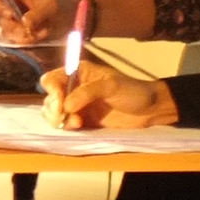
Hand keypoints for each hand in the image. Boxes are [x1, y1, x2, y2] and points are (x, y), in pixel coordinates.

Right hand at [0, 0, 70, 43]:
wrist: (66, 19)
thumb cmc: (56, 6)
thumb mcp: (50, 7)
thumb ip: (37, 14)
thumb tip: (24, 24)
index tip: (11, 15)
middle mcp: (3, 5)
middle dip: (11, 26)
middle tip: (27, 31)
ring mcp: (7, 21)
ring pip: (4, 31)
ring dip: (21, 36)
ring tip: (41, 34)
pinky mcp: (12, 34)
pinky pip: (12, 41)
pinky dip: (25, 43)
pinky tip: (37, 39)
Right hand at [42, 64, 174, 131]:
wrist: (150, 110)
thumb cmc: (132, 91)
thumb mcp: (110, 86)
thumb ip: (87, 93)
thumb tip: (65, 106)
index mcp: (79, 73)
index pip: (52, 79)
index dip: (52, 91)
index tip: (60, 103)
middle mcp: (74, 88)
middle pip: (49, 98)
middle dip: (53, 109)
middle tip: (64, 116)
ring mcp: (77, 105)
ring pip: (53, 113)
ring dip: (59, 119)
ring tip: (76, 123)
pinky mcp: (83, 120)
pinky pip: (65, 124)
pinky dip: (66, 126)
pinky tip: (78, 126)